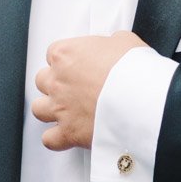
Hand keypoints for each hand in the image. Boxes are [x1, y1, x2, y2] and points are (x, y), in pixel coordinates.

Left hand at [32, 32, 145, 151]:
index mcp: (66, 54)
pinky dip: (56, 139)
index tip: (79, 65)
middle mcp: (57, 81)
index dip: (68, 60)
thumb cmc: (133, 69)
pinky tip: (68, 135)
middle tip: (74, 87)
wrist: (142, 99)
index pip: (53, 53)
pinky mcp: (68, 132)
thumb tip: (114, 46)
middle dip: (56, 83)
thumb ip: (110, 43)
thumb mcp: (124, 41)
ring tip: (67, 111)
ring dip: (50, 110)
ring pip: (38, 109)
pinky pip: (49, 139)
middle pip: (42, 80)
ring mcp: (60, 108)